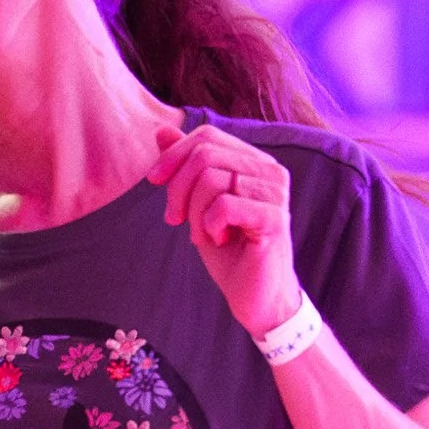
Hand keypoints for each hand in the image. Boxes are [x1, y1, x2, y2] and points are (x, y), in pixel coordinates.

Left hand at [148, 122, 300, 338]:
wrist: (255, 297)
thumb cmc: (229, 253)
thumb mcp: (198, 205)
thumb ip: (185, 167)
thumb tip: (162, 130)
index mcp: (254, 161)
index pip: (207, 136)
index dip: (174, 155)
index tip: (153, 181)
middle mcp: (270, 170)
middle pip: (206, 155)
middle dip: (178, 188)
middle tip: (175, 219)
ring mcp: (275, 193)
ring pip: (211, 180)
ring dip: (195, 214)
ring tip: (203, 235)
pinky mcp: (274, 218)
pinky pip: (224, 206)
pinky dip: (209, 226)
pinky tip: (219, 240)